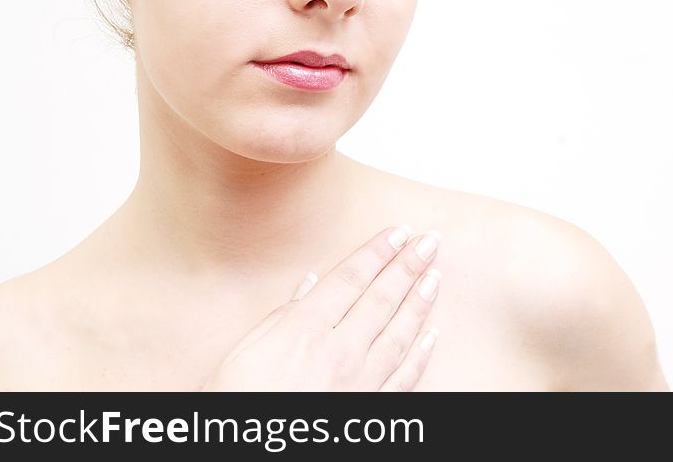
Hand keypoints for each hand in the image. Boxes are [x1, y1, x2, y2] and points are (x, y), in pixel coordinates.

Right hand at [202, 225, 441, 390]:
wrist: (246, 454)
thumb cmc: (236, 402)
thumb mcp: (243, 351)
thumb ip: (281, 315)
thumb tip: (309, 284)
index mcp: (304, 330)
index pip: (351, 279)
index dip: (377, 252)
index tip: (398, 232)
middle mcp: (338, 352)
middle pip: (381, 299)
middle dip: (408, 266)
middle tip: (430, 241)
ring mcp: (359, 384)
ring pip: (399, 334)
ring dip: (420, 302)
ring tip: (436, 275)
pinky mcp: (370, 411)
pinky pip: (404, 379)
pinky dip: (421, 355)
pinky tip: (433, 335)